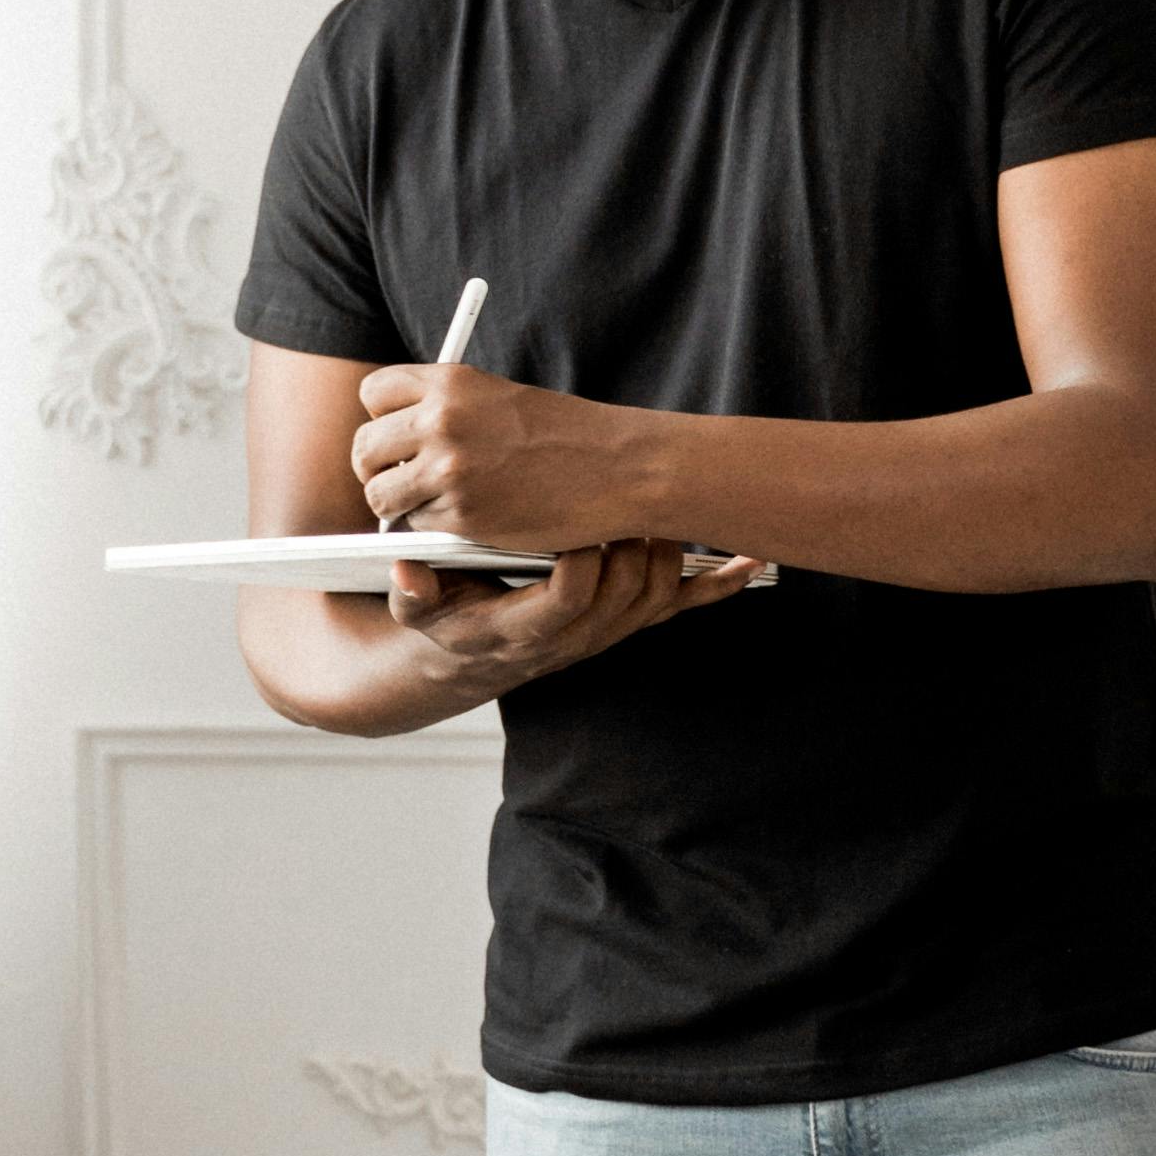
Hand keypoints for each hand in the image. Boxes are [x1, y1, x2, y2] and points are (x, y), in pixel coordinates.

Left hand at [353, 359, 659, 555]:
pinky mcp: (462, 514)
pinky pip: (419, 526)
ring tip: (434, 502)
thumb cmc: (563, 434)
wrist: (617, 467)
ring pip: (381, 495)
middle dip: (377, 469)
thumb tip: (393, 437)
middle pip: (365, 449)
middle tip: (400, 480)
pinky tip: (473, 515)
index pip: (373, 395)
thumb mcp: (497, 398)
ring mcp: (449, 469)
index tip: (397, 435)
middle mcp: (441, 420)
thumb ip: (446, 408)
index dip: (381, 419)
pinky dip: (437, 527)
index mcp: (450, 382)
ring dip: (400, 504)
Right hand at [386, 536, 763, 682]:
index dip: (582, 559)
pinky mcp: (626, 623)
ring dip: (673, 553)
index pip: (571, 597)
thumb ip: (411, 594)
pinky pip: (682, 609)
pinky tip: (749, 562)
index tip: (579, 520)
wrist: (467, 657)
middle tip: (636, 498)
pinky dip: (718, 586)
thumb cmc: (445, 620)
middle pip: (628, 593)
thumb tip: (406, 574)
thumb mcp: (417, 610)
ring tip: (670, 508)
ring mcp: (608, 632)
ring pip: (659, 597)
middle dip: (637, 544)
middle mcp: (577, 639)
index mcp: (528, 632)